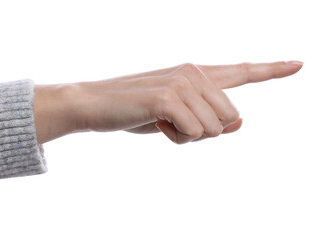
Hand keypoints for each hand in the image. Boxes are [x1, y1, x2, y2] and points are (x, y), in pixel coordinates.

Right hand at [33, 61, 302, 143]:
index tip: (298, 64)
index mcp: (197, 74)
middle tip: (171, 123)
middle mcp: (194, 72)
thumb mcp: (177, 118)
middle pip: (231, 118)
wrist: (94, 103)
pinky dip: (175, 137)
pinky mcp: (168, 96)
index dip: (271, 69)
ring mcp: (182, 82)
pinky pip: (194, 133)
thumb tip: (241, 124)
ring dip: (187, 136)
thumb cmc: (136, 111)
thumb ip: (210, 118)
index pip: (240, 71)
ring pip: (215, 129)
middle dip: (205, 131)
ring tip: (159, 121)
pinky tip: (153, 122)